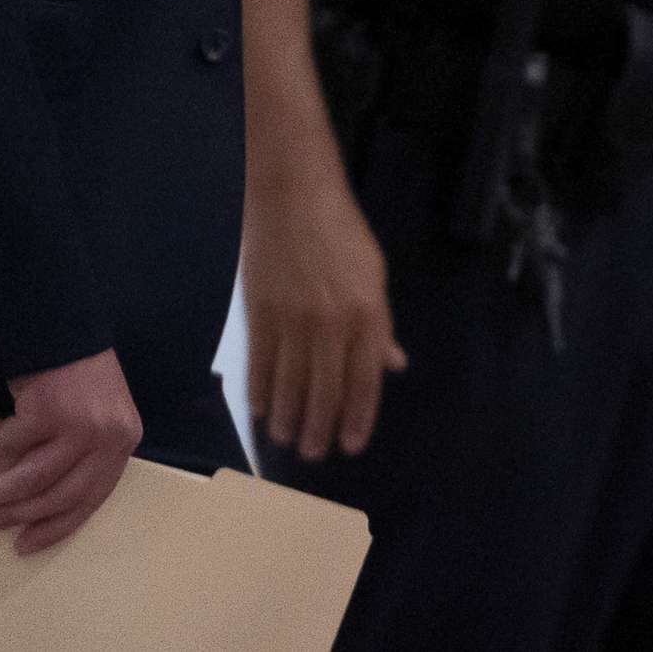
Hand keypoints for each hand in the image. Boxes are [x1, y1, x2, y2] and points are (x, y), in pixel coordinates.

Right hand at [0, 348, 143, 554]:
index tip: (25, 545)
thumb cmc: (82, 376)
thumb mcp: (100, 417)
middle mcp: (108, 438)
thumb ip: (83, 454)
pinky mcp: (48, 411)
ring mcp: (79, 426)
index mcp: (123, 442)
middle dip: (13, 516)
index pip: (91, 498)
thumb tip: (37, 505)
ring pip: (28, 480)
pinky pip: (4, 445)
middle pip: (56, 496)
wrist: (70, 327)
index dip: (56, 527)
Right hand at [243, 170, 407, 460]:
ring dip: (287, 417)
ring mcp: (292, 321)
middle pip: (325, 389)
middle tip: (314, 453)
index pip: (364, 380)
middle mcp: (331, 324)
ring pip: (289, 384)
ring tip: (286, 440)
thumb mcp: (375, 275)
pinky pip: (260, 364)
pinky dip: (260, 391)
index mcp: (367, 314)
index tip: (351, 444)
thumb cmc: (342, 233)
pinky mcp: (259, 314)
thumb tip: (393, 365)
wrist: (293, 198)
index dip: (359, 416)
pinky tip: (261, 410)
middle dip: (320, 426)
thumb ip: (381, 325)